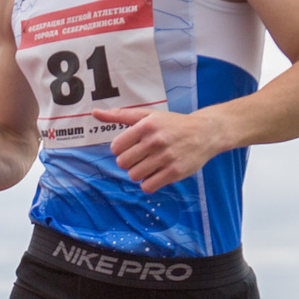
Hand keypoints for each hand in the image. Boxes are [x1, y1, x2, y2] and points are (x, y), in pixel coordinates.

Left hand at [101, 106, 225, 193]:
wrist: (205, 133)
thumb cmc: (173, 124)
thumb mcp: (148, 115)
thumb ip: (120, 115)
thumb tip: (94, 113)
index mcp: (146, 125)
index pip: (116, 147)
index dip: (121, 150)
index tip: (132, 147)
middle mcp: (155, 141)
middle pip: (123, 163)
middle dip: (129, 162)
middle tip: (141, 157)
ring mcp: (166, 157)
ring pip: (134, 176)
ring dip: (139, 173)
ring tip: (150, 165)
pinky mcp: (174, 172)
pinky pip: (148, 186)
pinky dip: (149, 183)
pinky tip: (157, 174)